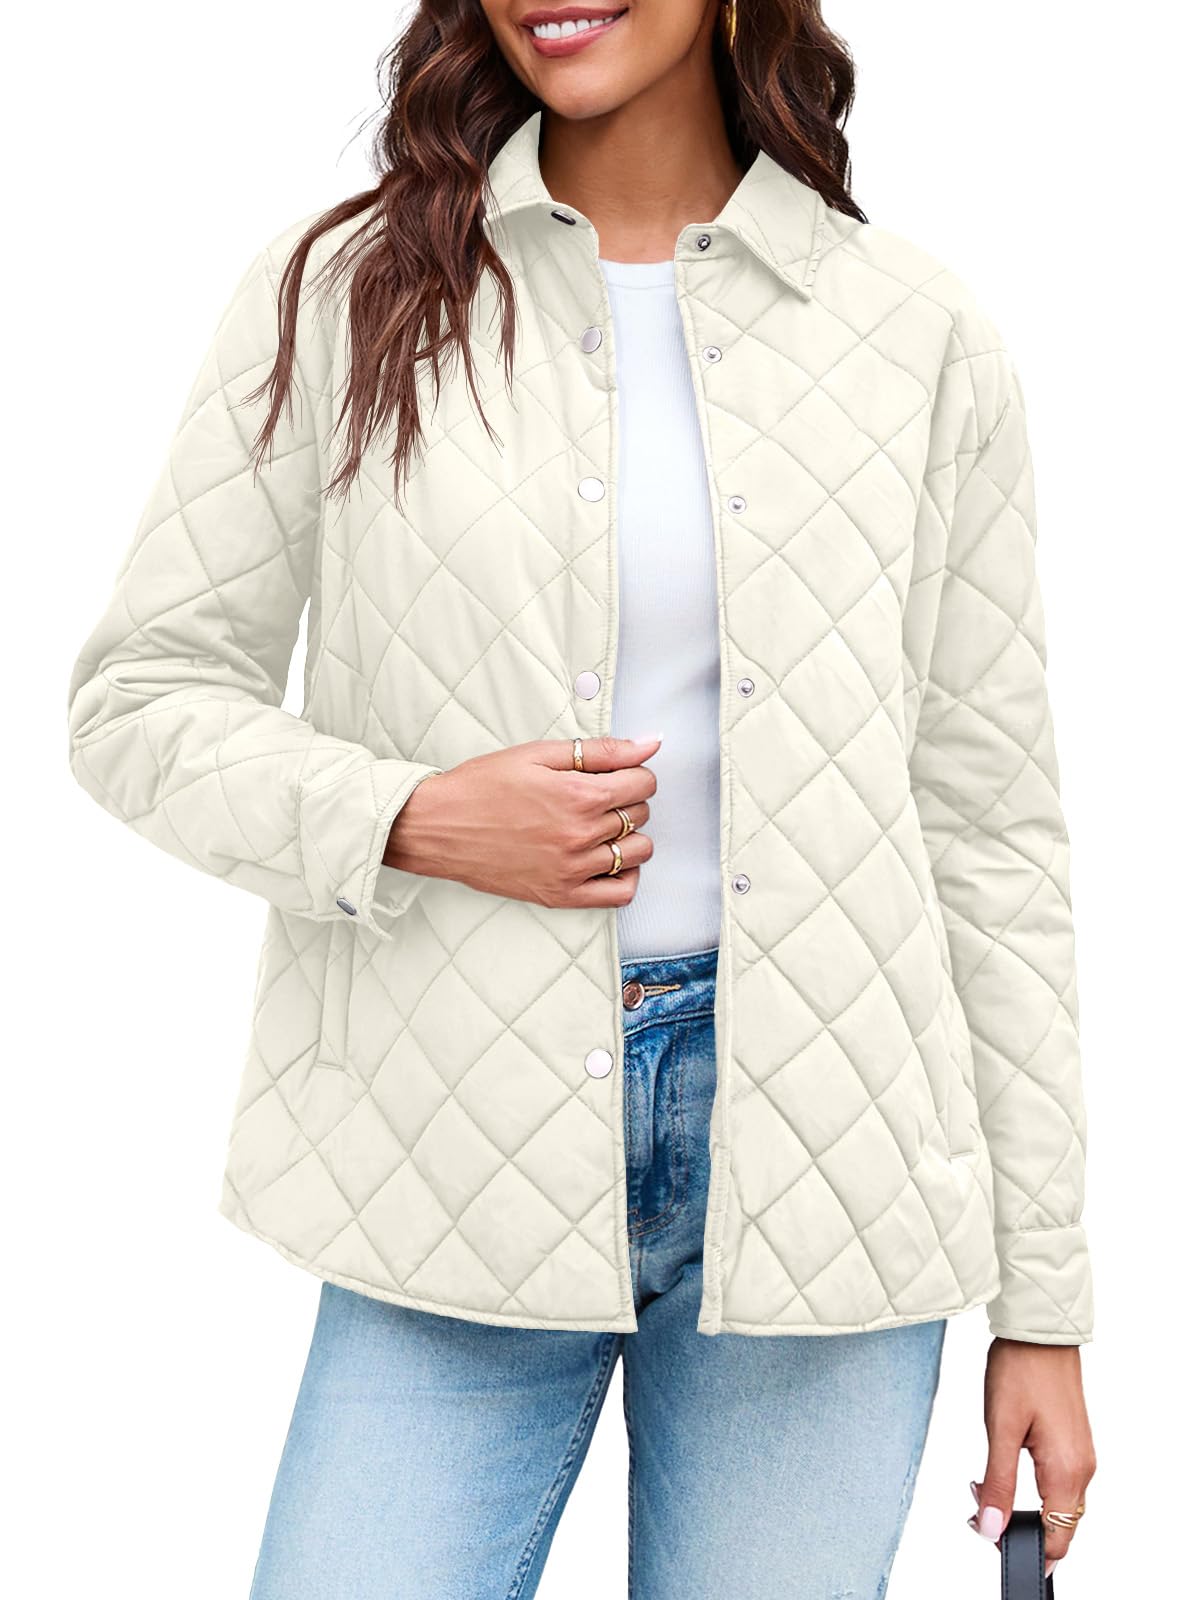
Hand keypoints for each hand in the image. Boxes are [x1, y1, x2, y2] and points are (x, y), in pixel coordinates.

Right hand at [383, 734, 659, 907]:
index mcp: (579, 796)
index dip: (634, 772)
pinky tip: (605, 858)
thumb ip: (600, 750)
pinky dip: (624, 875)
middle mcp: (581, 836)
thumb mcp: (539, 754)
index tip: (617, 772)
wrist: (438, 827)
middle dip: (627, 799)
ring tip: (599, 825)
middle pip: (640, 814)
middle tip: (596, 794)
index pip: (644, 783)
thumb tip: (651, 744)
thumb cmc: (481, 786)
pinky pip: (620, 893)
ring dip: (628, 835)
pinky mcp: (561, 895)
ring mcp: (573, 870)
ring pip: (637, 851)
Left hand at [970, 1339, 1096, 1577]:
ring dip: (1025, 1507)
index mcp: (1068, 1472)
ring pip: (1058, 1505)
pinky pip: (1059, 1482)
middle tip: (980, 1507)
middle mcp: (1082, 1469)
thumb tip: (992, 1528)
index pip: (1057, 1538)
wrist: (1039, 1331)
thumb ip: (998, 1483)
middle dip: (1020, 1527)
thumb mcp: (1000, 1429)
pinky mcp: (1074, 1443)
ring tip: (985, 1487)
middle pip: (1060, 1526)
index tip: (990, 1538)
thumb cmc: (1021, 1370)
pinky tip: (1006, 1467)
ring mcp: (1081, 1456)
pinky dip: (1034, 1488)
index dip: (1025, 1548)